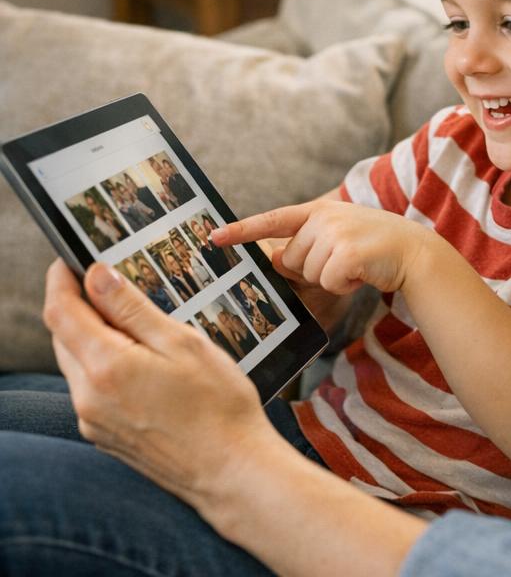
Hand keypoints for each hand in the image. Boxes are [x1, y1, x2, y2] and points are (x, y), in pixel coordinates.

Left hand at [43, 258, 275, 512]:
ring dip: (89, 333)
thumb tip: (97, 275)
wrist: (230, 469)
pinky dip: (102, 362)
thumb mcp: (182, 342)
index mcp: (106, 367)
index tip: (70, 258)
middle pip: (64, 336)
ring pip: (75, 362)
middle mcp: (88, 397)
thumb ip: (133, 309)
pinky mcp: (104, 435)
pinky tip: (137, 356)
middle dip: (77, 303)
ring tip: (127, 315)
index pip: (62, 312)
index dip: (61, 279)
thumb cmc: (218, 404)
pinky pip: (89, 387)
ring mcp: (93, 420)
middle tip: (105, 279)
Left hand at [214, 200, 432, 296]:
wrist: (413, 250)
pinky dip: (344, 285)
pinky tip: (362, 273)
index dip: (241, 230)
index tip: (213, 238)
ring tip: (356, 265)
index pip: (273, 220)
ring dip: (331, 278)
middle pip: (291, 259)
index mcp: (318, 210)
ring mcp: (335, 233)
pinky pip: (327, 282)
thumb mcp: (337, 238)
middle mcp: (324, 217)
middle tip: (344, 260)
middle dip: (313, 269)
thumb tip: (277, 259)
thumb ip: (306, 245)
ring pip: (308, 273)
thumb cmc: (373, 248)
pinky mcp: (347, 253)